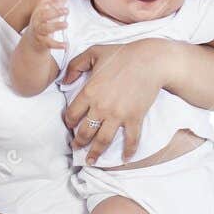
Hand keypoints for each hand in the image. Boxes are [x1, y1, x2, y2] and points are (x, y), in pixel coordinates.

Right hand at [29, 0, 69, 50]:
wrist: (33, 42)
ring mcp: (38, 31)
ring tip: (66, 24)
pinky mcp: (41, 42)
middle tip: (67, 11)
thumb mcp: (49, 12)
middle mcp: (37, 20)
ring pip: (46, 28)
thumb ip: (58, 2)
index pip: (43, 2)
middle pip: (44, 15)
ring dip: (56, 26)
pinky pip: (49, 43)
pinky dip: (58, 44)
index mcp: (39, 11)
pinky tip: (66, 45)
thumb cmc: (43, 23)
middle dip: (55, 12)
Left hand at [62, 38, 169, 163]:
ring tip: (91, 161)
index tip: (70, 126)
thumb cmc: (122, 54)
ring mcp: (118, 115)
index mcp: (89, 92)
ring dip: (95, 153)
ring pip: (102, 140)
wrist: (150, 60)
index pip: (72, 114)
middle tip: (76, 148)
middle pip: (85, 132)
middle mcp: (101, 107)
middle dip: (78, 143)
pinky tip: (125, 158)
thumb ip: (75, 65)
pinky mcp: (134, 118)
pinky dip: (128, 151)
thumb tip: (64, 81)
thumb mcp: (93, 52)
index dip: (69, 123)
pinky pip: (130, 139)